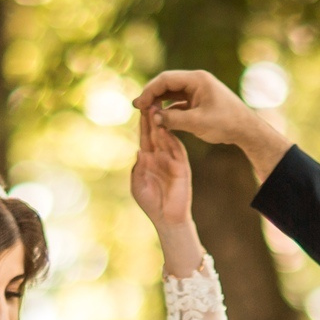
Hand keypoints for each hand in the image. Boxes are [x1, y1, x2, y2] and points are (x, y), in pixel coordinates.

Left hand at [129, 105, 193, 227]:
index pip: (145, 137)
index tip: (139, 108)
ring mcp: (172, 160)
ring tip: (156, 110)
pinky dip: (171, 141)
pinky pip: (176, 151)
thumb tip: (139, 151)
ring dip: (161, 125)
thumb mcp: (138, 185)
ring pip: (166, 139)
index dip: (142, 124)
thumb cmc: (151, 203)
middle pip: (156, 133)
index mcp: (149, 159)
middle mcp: (161, 156)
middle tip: (149, 100)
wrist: (167, 219)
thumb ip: (138, 168)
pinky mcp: (181, 167)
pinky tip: (166, 130)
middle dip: (152, 118)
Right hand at [133, 69, 292, 181]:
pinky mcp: (199, 102)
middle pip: (167, 84)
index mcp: (197, 79)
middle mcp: (196, 81)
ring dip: (158, 102)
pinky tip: (160, 119)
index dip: (149, 91)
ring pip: (171, 93)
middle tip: (138, 108)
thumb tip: (153, 118)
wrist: (246, 130)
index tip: (139, 104)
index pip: (166, 79)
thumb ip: (174, 120)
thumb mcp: (198, 123)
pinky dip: (168, 109)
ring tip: (146, 113)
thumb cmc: (226, 124)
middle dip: (151, 95)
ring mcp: (197, 91)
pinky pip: (178, 102)